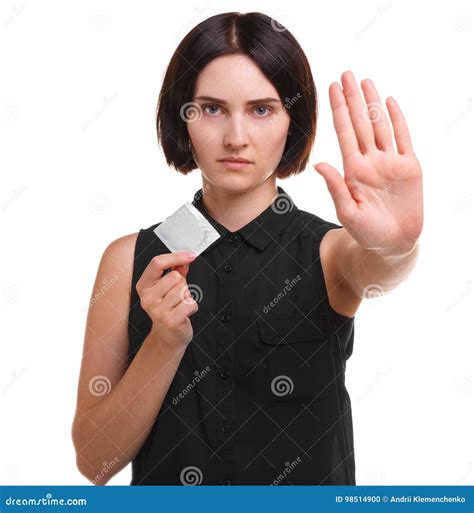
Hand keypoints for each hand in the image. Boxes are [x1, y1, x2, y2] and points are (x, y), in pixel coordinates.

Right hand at [136, 251, 198, 349]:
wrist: (168, 336)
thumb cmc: (170, 308)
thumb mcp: (170, 287)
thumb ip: (176, 271)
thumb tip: (185, 259)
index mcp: (144, 286)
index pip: (157, 263)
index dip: (176, 256)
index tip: (190, 255)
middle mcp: (147, 298)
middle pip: (174, 276)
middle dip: (183, 284)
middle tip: (178, 296)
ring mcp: (157, 310)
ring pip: (183, 290)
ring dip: (187, 297)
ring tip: (180, 306)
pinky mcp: (170, 321)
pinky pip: (190, 303)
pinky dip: (192, 307)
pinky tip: (184, 313)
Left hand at [314, 70, 422, 253]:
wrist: (393, 243)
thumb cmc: (366, 231)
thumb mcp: (347, 211)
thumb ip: (336, 187)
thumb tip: (318, 164)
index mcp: (354, 170)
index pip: (344, 133)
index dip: (338, 110)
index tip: (331, 88)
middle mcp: (370, 161)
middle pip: (360, 123)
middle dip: (353, 98)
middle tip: (346, 73)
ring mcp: (390, 162)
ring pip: (381, 125)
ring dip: (372, 103)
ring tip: (365, 81)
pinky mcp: (410, 167)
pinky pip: (404, 138)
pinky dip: (398, 120)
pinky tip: (389, 102)